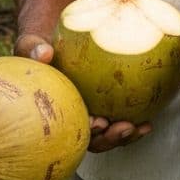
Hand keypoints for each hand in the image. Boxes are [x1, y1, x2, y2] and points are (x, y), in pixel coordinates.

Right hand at [13, 33, 151, 152]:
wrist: (53, 40)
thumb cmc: (38, 46)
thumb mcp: (30, 45)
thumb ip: (31, 48)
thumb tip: (44, 53)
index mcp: (54, 112)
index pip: (67, 128)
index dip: (82, 130)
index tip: (95, 122)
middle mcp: (71, 119)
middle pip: (90, 139)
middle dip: (107, 139)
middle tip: (122, 128)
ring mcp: (89, 114)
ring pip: (107, 134)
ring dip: (125, 135)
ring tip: (141, 128)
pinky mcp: (105, 107)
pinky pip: (120, 117)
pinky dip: (134, 122)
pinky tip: (149, 122)